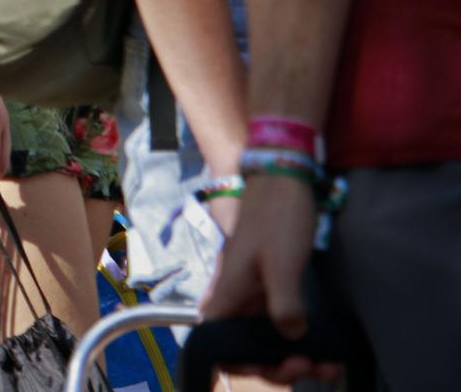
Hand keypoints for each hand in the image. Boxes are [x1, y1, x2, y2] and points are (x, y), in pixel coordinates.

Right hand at [200, 175, 333, 383]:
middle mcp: (234, 297)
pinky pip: (279, 322)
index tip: (284, 366)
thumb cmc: (276, 219)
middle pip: (246, 347)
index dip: (245, 364)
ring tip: (327, 364)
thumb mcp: (281, 264)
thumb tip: (292, 337)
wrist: (281, 180)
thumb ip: (284, 305)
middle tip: (314, 367)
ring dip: (293, 355)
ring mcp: (252, 292)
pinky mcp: (270, 286)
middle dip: (279, 365)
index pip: (218, 344)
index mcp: (226, 293)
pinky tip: (324, 345)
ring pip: (266, 337)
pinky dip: (299, 338)